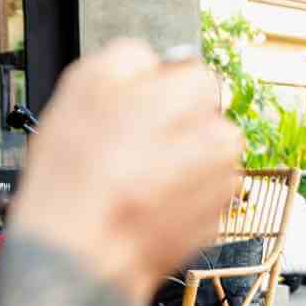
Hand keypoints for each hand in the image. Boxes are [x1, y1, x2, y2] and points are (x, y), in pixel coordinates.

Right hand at [12, 39, 241, 303]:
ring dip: (179, 163)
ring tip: (133, 177)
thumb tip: (149, 59)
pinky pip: (200, 196)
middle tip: (130, 144)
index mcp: (197, 95)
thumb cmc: (82, 171)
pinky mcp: (217, 220)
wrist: (87, 249)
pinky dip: (179, 197)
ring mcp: (224, 182)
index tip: (137, 106)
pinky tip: (144, 203)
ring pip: (204, 159)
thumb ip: (129, 57)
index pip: (194, 74)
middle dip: (176, 127)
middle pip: (204, 119)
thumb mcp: (86, 82)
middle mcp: (222, 136)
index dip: (161, 89)